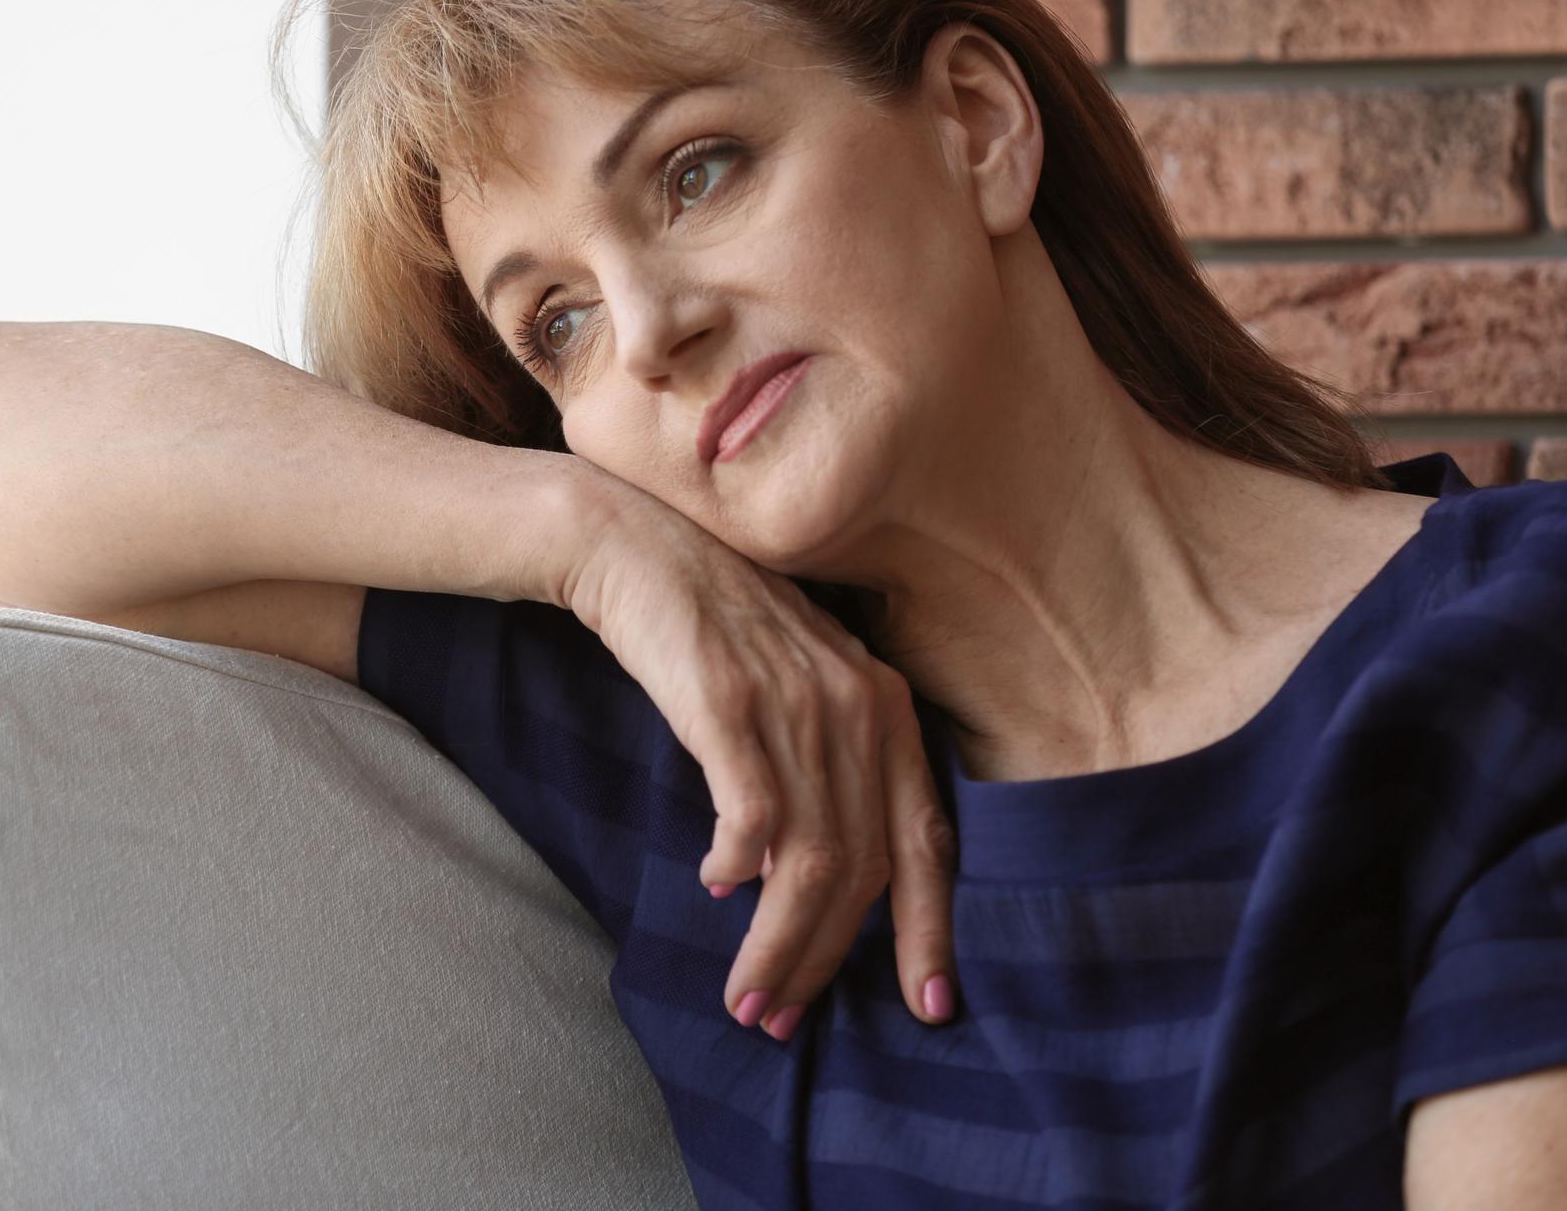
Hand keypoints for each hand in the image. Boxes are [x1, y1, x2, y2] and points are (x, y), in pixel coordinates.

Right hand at [558, 482, 958, 1037]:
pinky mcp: (729, 706)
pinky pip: (751, 818)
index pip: (928, 839)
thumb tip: (798, 881)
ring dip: (777, 945)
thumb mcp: (794, 688)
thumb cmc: (713, 626)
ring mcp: (795, 705)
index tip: (929, 1004)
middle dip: (825, 961)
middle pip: (863, 869)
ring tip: (746, 997)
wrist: (635, 545)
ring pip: (809, 864)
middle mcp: (855, 706)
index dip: (931, 929)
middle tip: (783, 1020)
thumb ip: (819, 770)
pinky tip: (713, 885)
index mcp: (884, 706)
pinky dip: (738, 866)